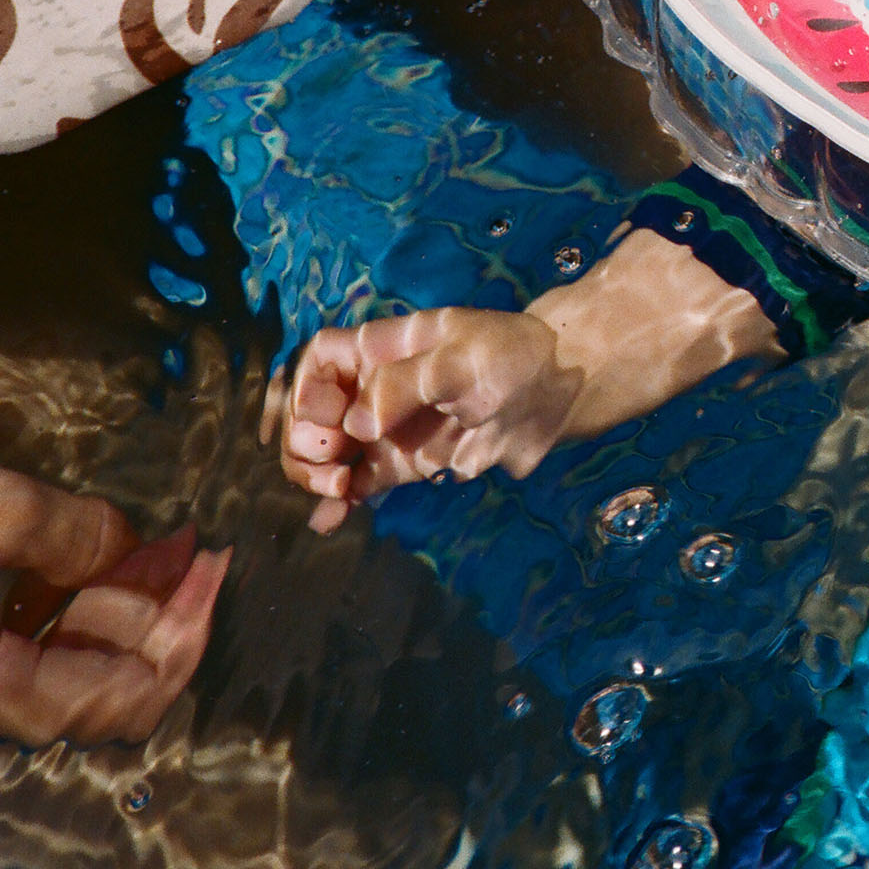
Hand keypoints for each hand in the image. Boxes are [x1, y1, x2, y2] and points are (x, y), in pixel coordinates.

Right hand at [0, 435, 228, 768]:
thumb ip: (70, 534)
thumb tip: (133, 550)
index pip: (119, 698)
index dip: (185, 632)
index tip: (218, 567)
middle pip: (85, 688)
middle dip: (149, 615)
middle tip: (188, 548)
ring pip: (43, 673)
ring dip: (100, 612)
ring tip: (145, 546)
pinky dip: (46, 614)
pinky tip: (73, 563)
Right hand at [274, 307, 582, 532]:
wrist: (561, 392)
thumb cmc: (512, 356)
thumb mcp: (460, 357)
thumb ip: (404, 385)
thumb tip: (357, 426)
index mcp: (383, 349)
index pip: (321, 359)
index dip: (308, 388)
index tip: (327, 415)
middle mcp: (376, 388)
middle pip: (313, 412)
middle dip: (306, 439)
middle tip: (332, 457)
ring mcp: (390, 428)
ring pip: (330, 453)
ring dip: (317, 474)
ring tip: (338, 490)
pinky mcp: (409, 463)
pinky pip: (362, 482)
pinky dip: (340, 502)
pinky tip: (329, 520)